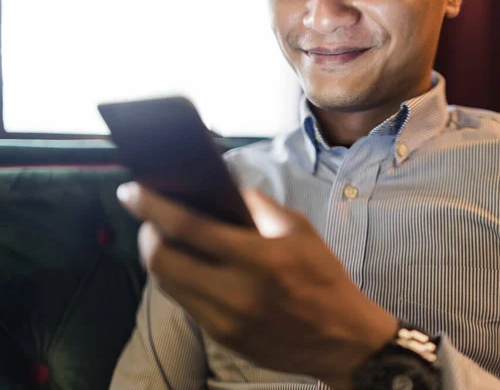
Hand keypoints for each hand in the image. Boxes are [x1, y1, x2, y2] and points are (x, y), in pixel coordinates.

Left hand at [117, 182, 397, 388]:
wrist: (342, 339)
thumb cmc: (324, 278)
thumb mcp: (299, 230)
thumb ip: (258, 205)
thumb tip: (222, 186)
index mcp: (259, 258)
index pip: (189, 227)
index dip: (153, 206)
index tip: (131, 192)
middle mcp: (235, 292)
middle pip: (162, 262)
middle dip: (147, 236)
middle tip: (152, 221)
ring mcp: (225, 320)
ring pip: (167, 286)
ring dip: (160, 259)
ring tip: (168, 241)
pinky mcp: (222, 338)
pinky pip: (186, 304)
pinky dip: (180, 281)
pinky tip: (191, 268)